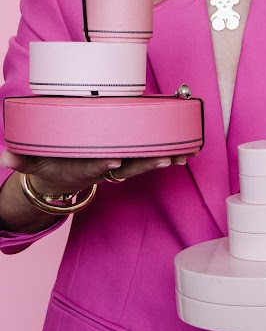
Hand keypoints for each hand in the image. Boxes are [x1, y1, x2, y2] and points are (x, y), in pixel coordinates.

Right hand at [0, 149, 190, 195]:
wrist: (62, 178)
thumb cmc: (50, 164)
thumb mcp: (32, 163)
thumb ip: (21, 158)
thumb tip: (5, 154)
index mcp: (79, 168)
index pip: (91, 167)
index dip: (102, 165)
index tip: (113, 161)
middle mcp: (101, 169)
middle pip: (125, 168)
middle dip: (144, 163)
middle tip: (163, 158)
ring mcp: (116, 166)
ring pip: (140, 164)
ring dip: (160, 160)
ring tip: (180, 155)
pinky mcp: (126, 160)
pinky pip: (147, 158)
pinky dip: (165, 156)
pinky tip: (183, 152)